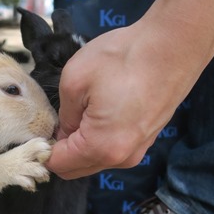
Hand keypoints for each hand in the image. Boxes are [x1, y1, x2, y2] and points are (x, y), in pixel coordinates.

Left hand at [45, 0, 213, 179]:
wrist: (174, 44)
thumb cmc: (124, 58)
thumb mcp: (74, 81)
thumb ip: (63, 115)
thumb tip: (63, 130)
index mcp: (101, 147)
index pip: (59, 165)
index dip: (43, 149)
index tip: (39, 129)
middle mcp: (121, 157)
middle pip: (77, 168)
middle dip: (61, 150)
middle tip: (57, 119)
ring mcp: (138, 149)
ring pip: (95, 159)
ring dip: (81, 144)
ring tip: (82, 109)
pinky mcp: (147, 138)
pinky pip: (114, 148)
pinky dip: (100, 137)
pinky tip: (101, 109)